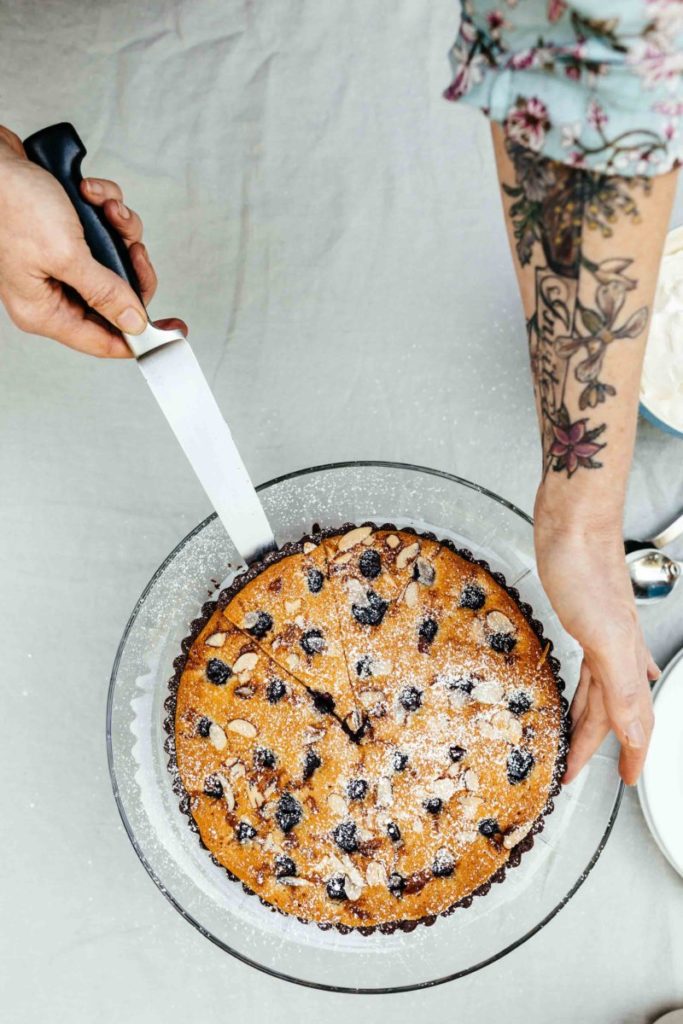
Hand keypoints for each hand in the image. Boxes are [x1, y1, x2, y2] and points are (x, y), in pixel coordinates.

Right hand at [0, 125, 185, 355]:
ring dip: (120, 229)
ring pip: (117, 260)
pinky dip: (106, 207)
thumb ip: (104, 293)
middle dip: (132, 266)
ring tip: (106, 207)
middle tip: (135, 248)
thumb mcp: (66, 256)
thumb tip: (134, 322)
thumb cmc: (11, 203)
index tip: (175, 330)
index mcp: (45, 311)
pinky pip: (105, 230)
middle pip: (118, 299)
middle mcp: (53, 292)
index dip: (142, 337)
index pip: (104, 341)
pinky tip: (90, 191)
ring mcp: (60, 263)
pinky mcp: (66, 234)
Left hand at [534, 497, 658, 785]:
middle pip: (612, 710)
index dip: (632, 754)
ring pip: (600, 688)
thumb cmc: (585, 567)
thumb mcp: (603, 634)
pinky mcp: (580, 614)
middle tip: (578, 770)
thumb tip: (637, 734)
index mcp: (625, 660)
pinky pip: (588, 663)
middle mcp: (617, 650)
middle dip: (600, 743)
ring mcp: (600, 632)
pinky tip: (584, 678)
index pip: (634, 722)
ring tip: (575, 739)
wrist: (572, 520)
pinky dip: (586, 682)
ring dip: (591, 717)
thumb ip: (621, 686)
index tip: (629, 781)